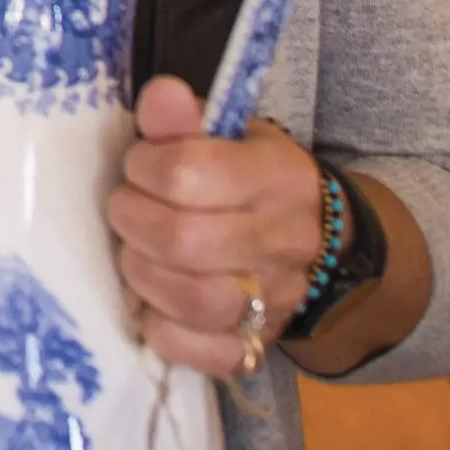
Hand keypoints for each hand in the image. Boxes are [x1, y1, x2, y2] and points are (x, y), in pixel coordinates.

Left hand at [106, 74, 323, 378]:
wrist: (324, 240)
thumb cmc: (254, 177)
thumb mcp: (229, 135)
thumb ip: (186, 119)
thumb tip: (160, 95)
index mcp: (277, 176)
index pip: (189, 174)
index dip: (144, 168)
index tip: (138, 166)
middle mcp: (283, 239)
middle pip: (184, 242)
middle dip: (133, 222)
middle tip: (125, 210)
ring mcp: (275, 299)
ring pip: (195, 301)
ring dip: (144, 275)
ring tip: (136, 253)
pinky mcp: (260, 342)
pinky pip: (208, 354)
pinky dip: (167, 332)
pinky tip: (153, 305)